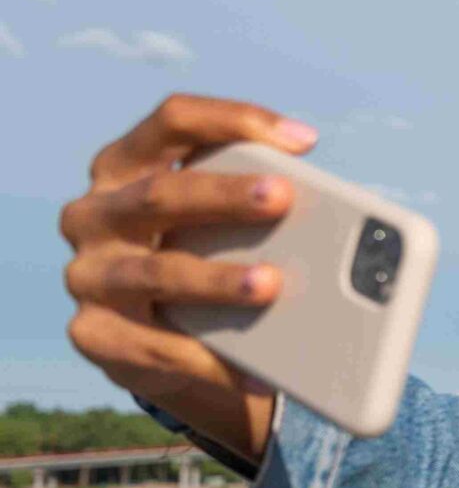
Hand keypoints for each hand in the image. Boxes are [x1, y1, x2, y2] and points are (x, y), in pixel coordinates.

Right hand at [60, 95, 318, 461]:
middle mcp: (95, 214)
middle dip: (225, 194)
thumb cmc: (201, 258)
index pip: (172, 121)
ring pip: (156, 272)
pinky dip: (209, 359)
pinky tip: (253, 369)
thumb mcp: (219, 223)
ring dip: (216, 279)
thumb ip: (256, 204)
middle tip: (284, 198)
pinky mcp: (93, 334)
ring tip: (272, 285)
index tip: (302, 140)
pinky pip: (153, 347)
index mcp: (126, 167)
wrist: (155, 341)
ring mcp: (88, 274)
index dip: (231, 119)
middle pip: (161, 193)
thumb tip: (341, 221)